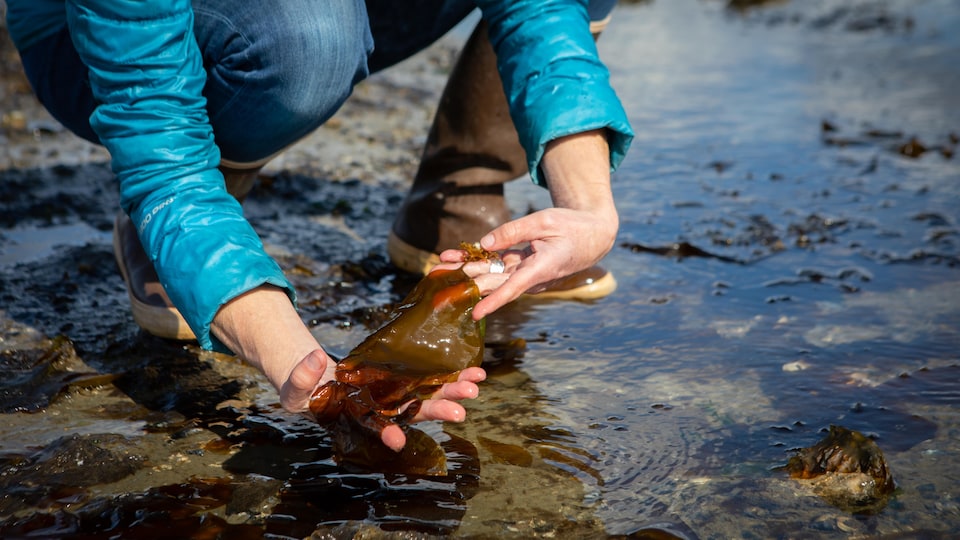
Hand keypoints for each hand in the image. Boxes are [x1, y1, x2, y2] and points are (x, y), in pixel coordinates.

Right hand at [282, 350, 485, 451]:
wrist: (316, 377)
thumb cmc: (304, 389)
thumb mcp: (295, 386)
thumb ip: (301, 377)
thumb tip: (317, 361)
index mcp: (358, 416)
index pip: (374, 427)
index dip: (386, 433)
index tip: (397, 440)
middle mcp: (383, 408)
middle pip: (413, 412)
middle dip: (437, 411)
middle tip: (461, 411)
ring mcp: (396, 392)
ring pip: (429, 395)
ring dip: (453, 391)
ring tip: (476, 386)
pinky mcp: (403, 376)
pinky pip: (430, 377)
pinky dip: (453, 375)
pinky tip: (474, 372)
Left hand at [438, 129, 618, 318]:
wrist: (593, 235)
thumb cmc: (573, 226)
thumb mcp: (545, 221)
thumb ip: (514, 231)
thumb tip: (485, 242)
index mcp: (541, 268)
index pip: (513, 288)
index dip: (493, 301)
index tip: (475, 313)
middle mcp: (532, 276)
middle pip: (494, 281)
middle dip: (466, 279)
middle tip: (437, 274)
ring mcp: (527, 273)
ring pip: (494, 273)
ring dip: (468, 269)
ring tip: (441, 264)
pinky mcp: (524, 267)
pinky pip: (500, 266)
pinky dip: (480, 260)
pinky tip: (459, 258)